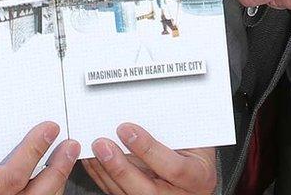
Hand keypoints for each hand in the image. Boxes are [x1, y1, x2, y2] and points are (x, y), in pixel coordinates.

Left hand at [81, 124, 214, 194]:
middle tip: (102, 145)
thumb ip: (178, 128)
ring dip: (105, 171)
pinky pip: (117, 192)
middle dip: (120, 168)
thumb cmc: (197, 150)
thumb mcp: (197, 138)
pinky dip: (101, 176)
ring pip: (127, 194)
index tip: (127, 129)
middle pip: (146, 190)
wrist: (197, 172)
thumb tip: (148, 103)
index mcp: (198, 178)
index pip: (174, 168)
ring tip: (93, 149)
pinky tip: (92, 160)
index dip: (149, 149)